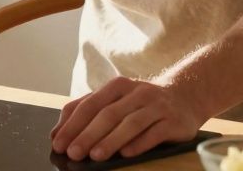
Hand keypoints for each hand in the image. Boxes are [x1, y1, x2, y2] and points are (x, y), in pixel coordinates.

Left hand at [50, 77, 203, 161]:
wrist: (186, 96)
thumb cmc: (141, 103)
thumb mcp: (115, 100)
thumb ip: (86, 111)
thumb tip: (57, 134)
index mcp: (117, 86)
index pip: (90, 105)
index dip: (73, 124)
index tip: (59, 143)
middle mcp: (137, 92)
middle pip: (108, 114)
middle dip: (88, 135)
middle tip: (73, 153)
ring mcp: (156, 105)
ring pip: (130, 123)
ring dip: (111, 140)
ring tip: (95, 156)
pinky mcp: (173, 121)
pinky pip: (155, 133)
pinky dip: (139, 143)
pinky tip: (127, 154)